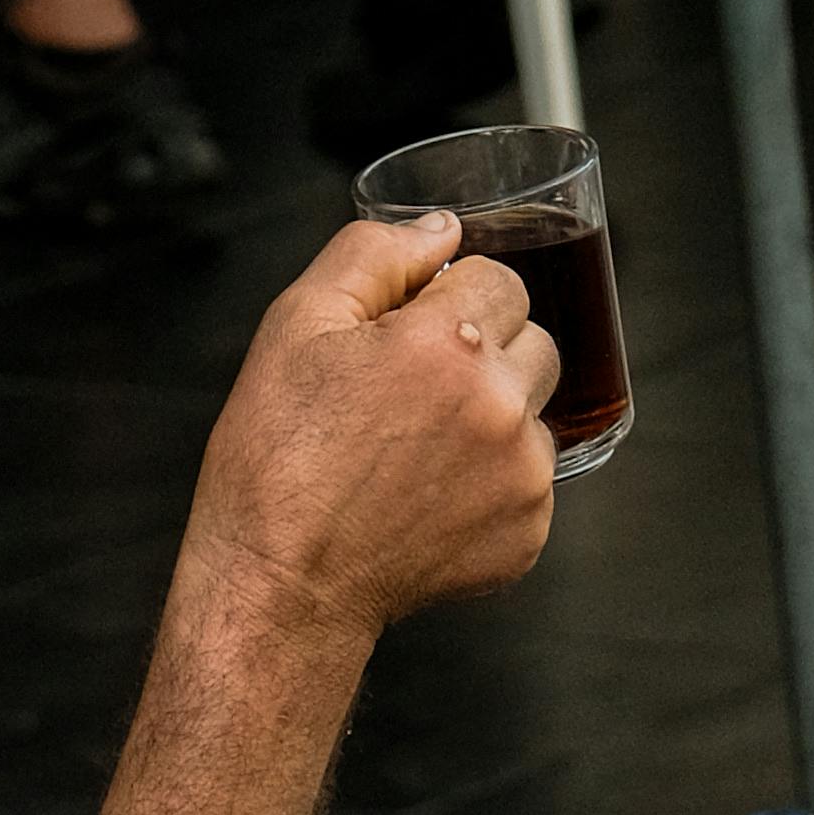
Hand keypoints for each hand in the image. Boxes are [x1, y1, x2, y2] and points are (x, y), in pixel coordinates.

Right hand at [182, 210, 558, 642]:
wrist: (282, 583)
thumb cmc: (276, 460)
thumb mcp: (296, 325)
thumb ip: (373, 255)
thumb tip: (440, 230)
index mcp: (446, 343)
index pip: (499, 279)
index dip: (449, 301)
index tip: (407, 337)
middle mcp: (498, 405)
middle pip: (535, 340)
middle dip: (484, 353)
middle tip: (411, 394)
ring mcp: (521, 475)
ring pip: (537, 411)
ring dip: (494, 417)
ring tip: (417, 451)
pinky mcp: (528, 533)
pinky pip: (532, 482)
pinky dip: (491, 485)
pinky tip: (429, 498)